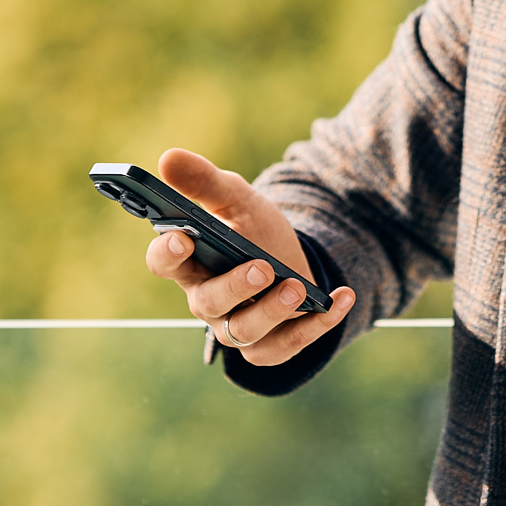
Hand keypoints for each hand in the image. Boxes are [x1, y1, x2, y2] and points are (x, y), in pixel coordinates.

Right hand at [144, 147, 356, 365]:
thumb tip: (168, 157)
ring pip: (244, 331)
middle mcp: (207, 301)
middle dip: (234, 287)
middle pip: (208, 302)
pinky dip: (316, 325)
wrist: (292, 259)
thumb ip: (205, 181)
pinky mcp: (269, 348)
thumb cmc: (253, 230)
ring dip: (272, 310)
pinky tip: (340, 298)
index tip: (181, 235)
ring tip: (296, 286)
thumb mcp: (236, 199)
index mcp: (190, 263)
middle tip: (261, 266)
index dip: (167, 253)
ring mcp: (236, 328)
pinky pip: (287, 346)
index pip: (164, 263)